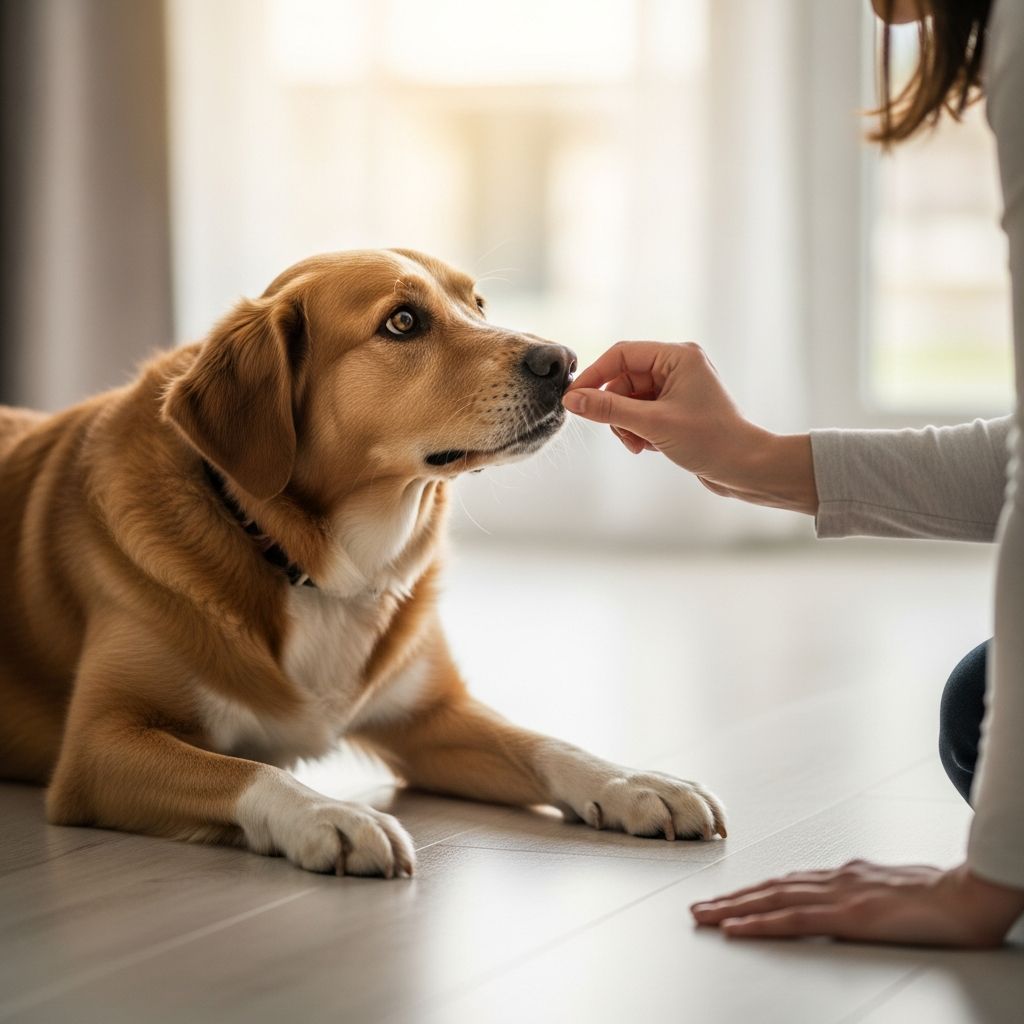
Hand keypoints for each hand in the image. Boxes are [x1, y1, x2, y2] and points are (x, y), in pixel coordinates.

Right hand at [563, 341, 817, 514]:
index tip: (573, 400)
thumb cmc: (710, 441)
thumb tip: (573, 400)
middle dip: (616, 409)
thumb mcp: (652, 424)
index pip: (622, 354)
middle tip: (620, 433)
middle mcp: (678, 366)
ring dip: (626, 424)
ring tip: (639, 444)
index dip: (594, 376)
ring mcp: (678, 388)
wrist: (746, 469)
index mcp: (677, 356)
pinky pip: (642, 413)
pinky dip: (638, 430)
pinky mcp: (677, 409)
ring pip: (630, 399)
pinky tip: (648, 447)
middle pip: (624, 379)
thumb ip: (609, 409)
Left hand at [690, 860, 1023, 947]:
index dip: (756, 891)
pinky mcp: (848, 915)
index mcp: (846, 875)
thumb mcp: (893, 893)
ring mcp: (839, 894)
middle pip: (770, 887)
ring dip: (734, 908)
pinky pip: (792, 919)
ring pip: (772, 899)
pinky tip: (736, 928)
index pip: (789, 883)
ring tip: (704, 917)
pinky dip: (759, 922)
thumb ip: (866, 895)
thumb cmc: (942, 898)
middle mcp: (835, 878)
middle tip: (699, 909)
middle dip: (732, 899)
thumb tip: (851, 903)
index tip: (730, 899)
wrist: (970, 895)